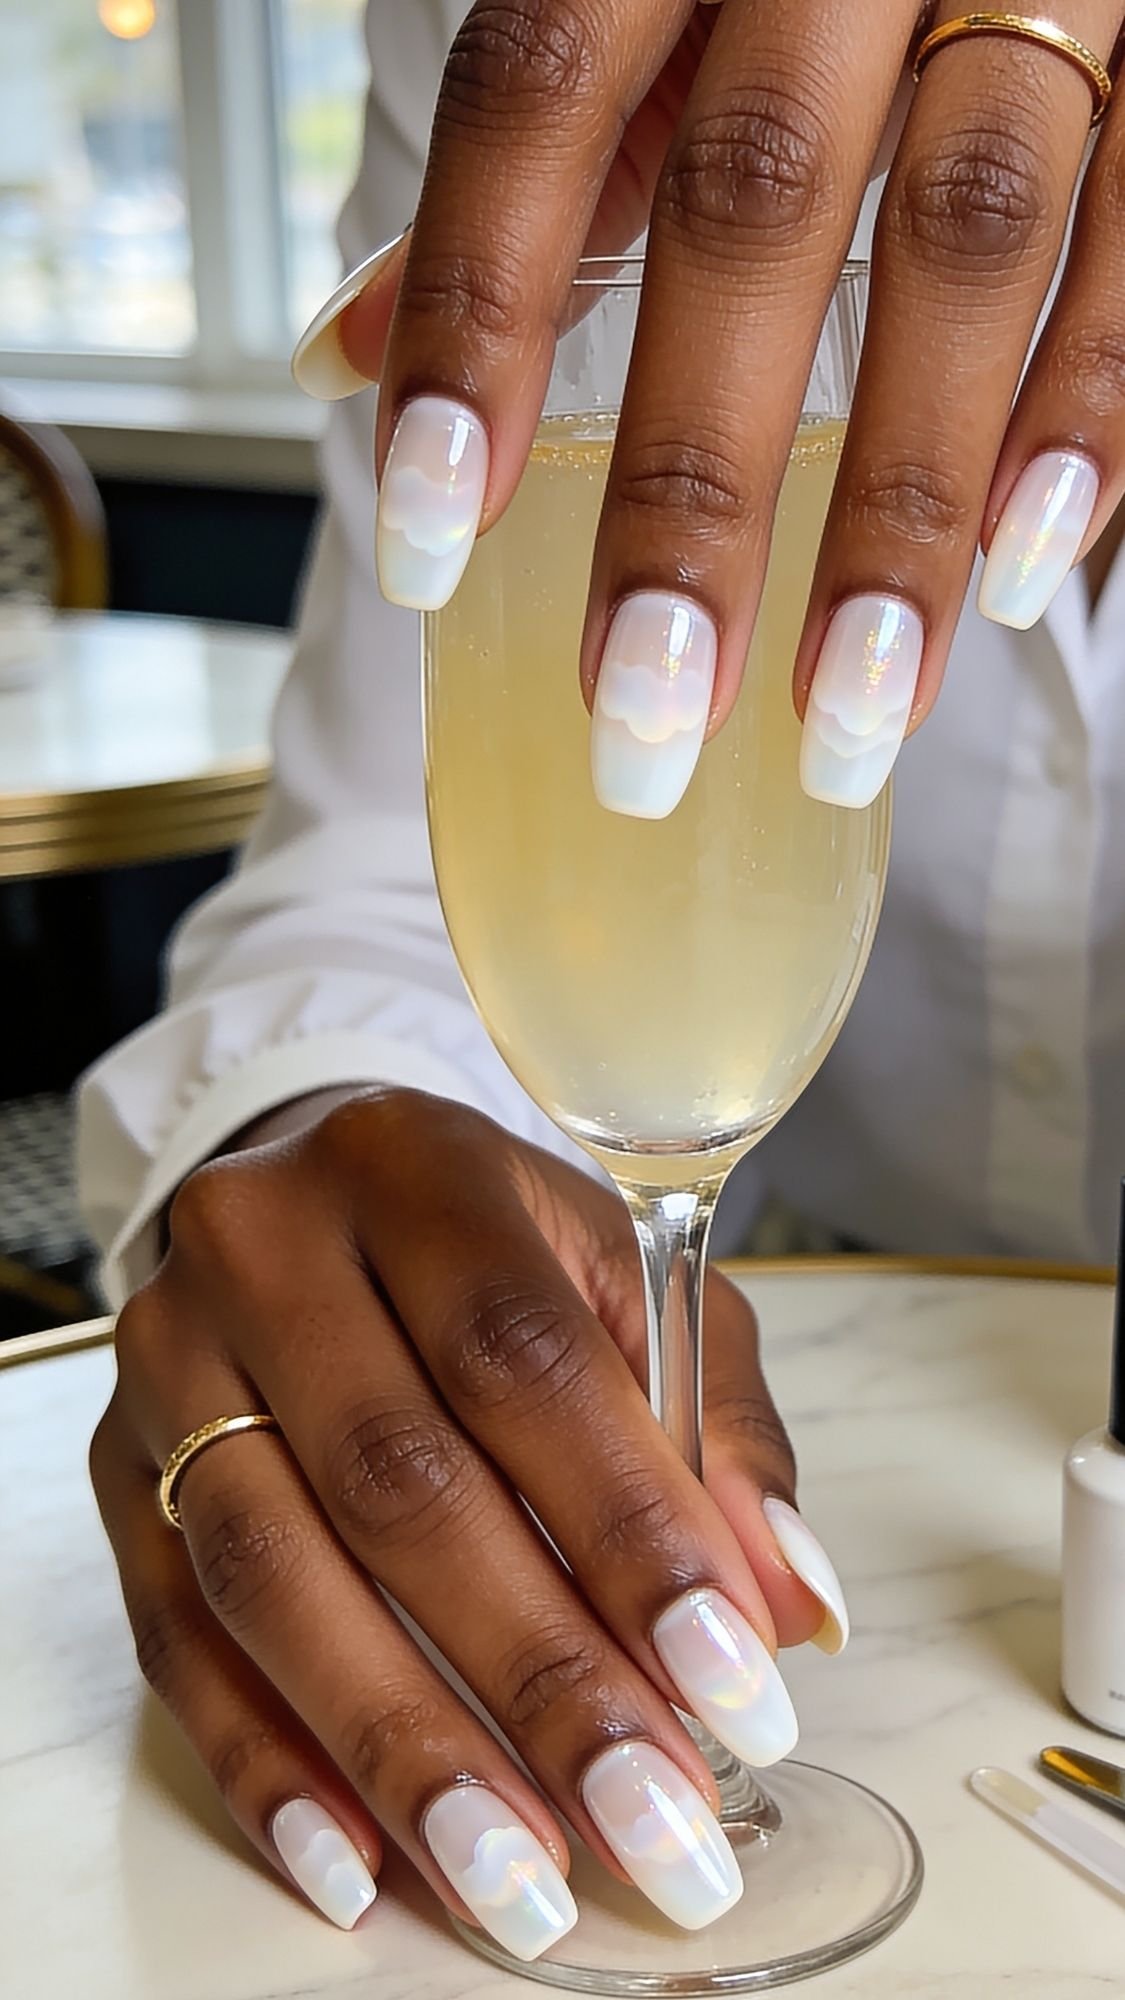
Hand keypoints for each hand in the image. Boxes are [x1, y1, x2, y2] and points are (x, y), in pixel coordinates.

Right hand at [91, 1088, 845, 1952]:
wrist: (316, 1190)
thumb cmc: (492, 1243)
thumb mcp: (624, 1276)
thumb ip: (714, 1423)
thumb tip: (785, 1604)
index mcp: (416, 1167)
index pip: (518, 1353)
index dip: (624, 1525)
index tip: (728, 1681)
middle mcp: (267, 1245)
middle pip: (394, 1477)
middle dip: (536, 1670)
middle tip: (652, 1815)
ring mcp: (171, 1357)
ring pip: (268, 1570)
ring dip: (403, 1743)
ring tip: (522, 1878)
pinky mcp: (117, 1466)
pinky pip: (171, 1633)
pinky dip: (268, 1759)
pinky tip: (364, 1861)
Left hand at [296, 2, 1124, 813]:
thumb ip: (542, 160)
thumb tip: (348, 354)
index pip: (535, 99)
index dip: (474, 322)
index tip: (425, 546)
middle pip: (753, 204)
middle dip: (694, 483)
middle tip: (642, 713)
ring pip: (968, 234)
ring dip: (898, 505)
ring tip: (843, 715)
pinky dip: (1085, 404)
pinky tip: (1017, 569)